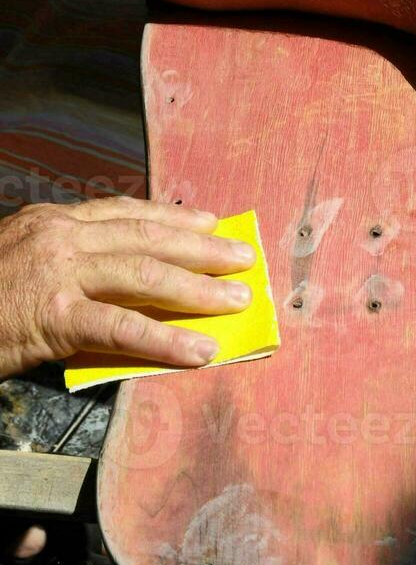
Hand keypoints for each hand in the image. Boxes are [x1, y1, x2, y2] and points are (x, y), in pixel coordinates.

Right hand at [0, 197, 254, 378]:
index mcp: (53, 221)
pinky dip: (166, 340)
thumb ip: (71, 266)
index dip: (173, 216)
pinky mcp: (54, 315)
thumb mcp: (23, 264)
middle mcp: (60, 236)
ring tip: (237, 299)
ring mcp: (58, 272)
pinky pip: (122, 327)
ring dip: (199, 287)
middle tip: (243, 257)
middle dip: (202, 247)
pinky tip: (199, 351)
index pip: (125, 212)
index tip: (210, 220)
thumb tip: (122, 284)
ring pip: (144, 273)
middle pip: (146, 236)